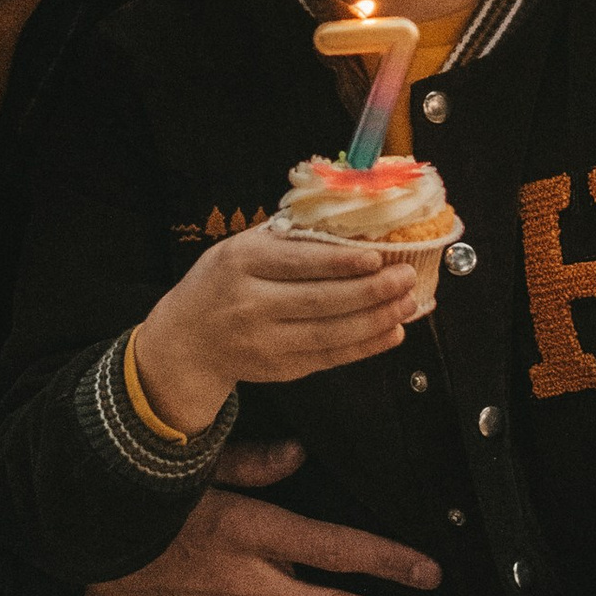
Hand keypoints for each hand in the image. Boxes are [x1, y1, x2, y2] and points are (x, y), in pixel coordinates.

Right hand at [131, 222, 417, 432]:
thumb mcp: (241, 248)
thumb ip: (289, 238)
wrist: (187, 340)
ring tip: (408, 304)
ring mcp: (265, 341)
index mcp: (241, 262)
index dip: (340, 261)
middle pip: (320, 300)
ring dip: (376, 319)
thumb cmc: (224, 282)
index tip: (377, 256)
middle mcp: (250, 304)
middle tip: (406, 277)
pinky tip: (391, 332)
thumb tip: (353, 226)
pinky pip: (330, 357)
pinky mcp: (279, 369)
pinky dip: (365, 346)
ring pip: (331, 333)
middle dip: (371, 291)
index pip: (297, 262)